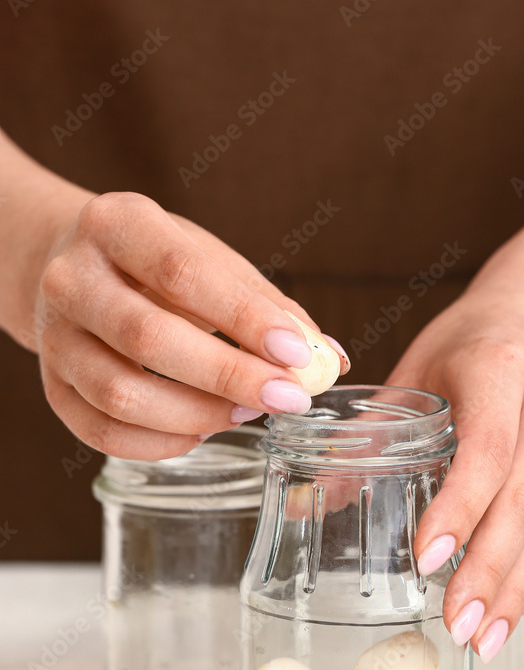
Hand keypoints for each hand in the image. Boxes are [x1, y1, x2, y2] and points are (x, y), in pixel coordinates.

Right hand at [33, 192, 347, 458]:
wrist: (65, 267)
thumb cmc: (153, 264)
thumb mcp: (208, 260)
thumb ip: (266, 305)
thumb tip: (326, 357)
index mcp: (118, 225)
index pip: (182, 274)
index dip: (244, 319)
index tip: (297, 354)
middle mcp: (72, 278)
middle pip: (148, 338)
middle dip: (229, 376)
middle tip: (287, 398)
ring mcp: (54, 337)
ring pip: (122, 394)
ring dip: (197, 414)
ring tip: (246, 412)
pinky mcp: (50, 387)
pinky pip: (102, 432)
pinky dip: (161, 444)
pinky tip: (201, 431)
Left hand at [387, 280, 523, 661]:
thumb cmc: (479, 340)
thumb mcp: (418, 369)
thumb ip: (372, 434)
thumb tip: (306, 501)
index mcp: (500, 367)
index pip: (487, 449)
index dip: (458, 509)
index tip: (425, 559)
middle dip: (490, 572)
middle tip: (457, 625)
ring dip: (520, 588)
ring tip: (484, 636)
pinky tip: (518, 605)